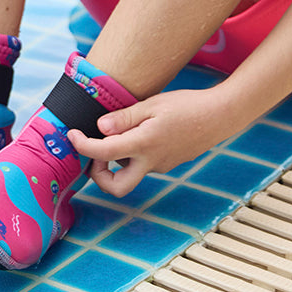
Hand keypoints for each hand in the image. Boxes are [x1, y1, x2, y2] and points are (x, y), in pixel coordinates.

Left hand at [67, 88, 232, 197]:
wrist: (220, 116)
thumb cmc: (188, 106)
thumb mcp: (153, 104)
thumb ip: (125, 117)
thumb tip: (100, 128)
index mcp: (144, 144)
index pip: (103, 153)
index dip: (82, 145)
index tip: (72, 134)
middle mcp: (151, 162)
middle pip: (117, 187)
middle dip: (99, 175)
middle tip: (95, 151)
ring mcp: (160, 166)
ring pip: (130, 173)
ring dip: (116, 159)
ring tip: (119, 129)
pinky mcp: (167, 163)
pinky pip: (143, 164)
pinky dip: (132, 153)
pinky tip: (139, 130)